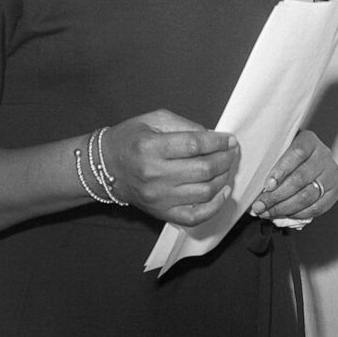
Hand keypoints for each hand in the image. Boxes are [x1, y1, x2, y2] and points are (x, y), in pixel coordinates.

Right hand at [103, 110, 239, 227]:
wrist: (106, 167)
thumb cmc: (131, 139)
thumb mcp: (153, 119)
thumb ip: (184, 125)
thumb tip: (212, 136)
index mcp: (151, 147)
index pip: (194, 145)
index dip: (217, 141)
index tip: (229, 139)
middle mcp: (154, 175)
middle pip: (203, 169)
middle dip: (225, 159)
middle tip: (231, 151)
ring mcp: (158, 198)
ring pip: (204, 192)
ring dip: (223, 178)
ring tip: (227, 167)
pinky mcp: (161, 213)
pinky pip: (195, 216)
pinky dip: (215, 206)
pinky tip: (222, 192)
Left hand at [249, 130, 337, 219]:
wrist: (310, 158)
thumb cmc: (288, 153)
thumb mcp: (281, 146)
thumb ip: (270, 157)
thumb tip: (251, 174)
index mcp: (309, 140)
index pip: (297, 153)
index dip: (281, 170)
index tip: (267, 185)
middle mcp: (323, 155)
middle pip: (301, 178)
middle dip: (277, 195)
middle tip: (259, 205)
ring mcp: (331, 173)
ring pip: (308, 195)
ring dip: (285, 207)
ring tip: (267, 212)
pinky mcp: (335, 191)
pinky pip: (317, 207)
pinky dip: (298, 213)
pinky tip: (284, 213)